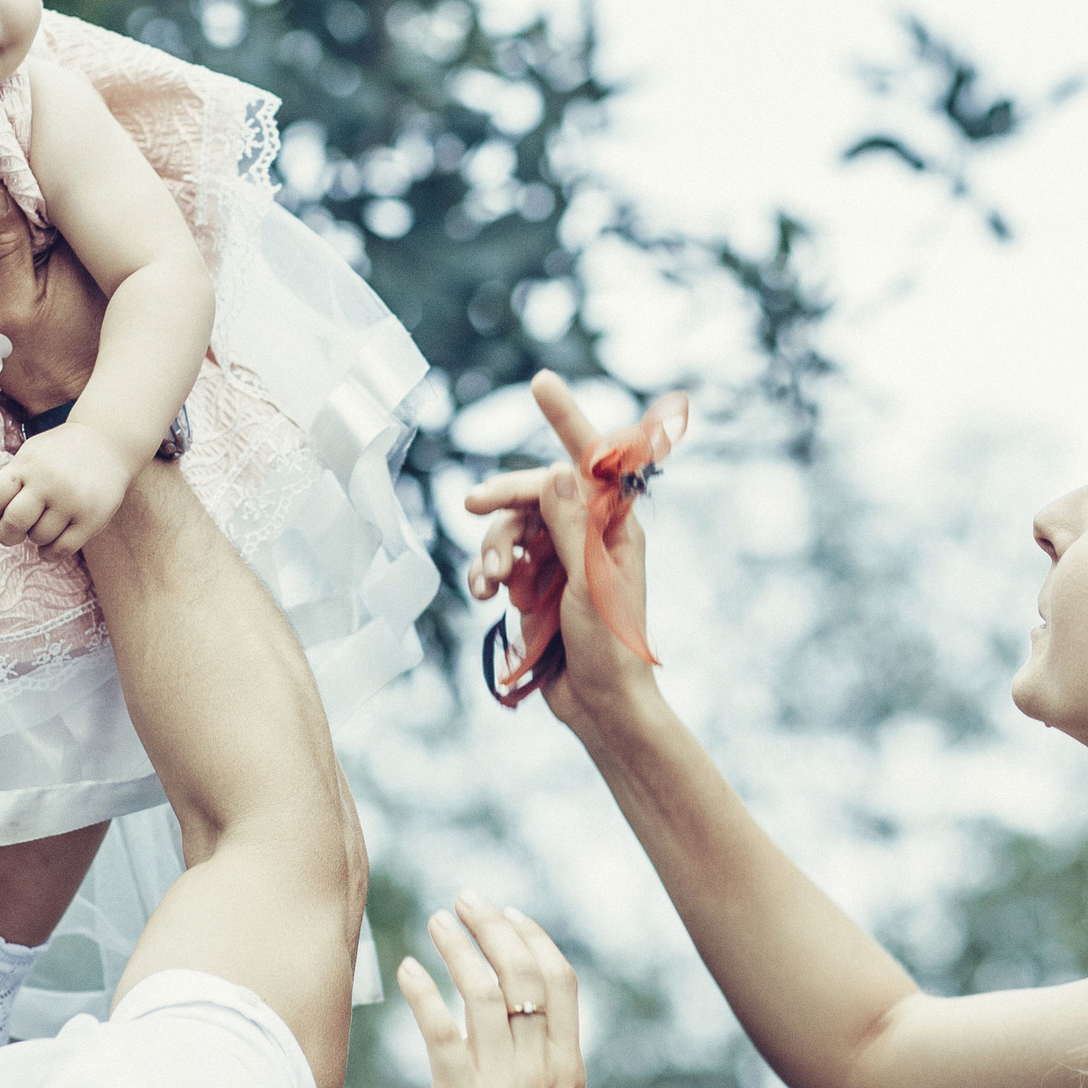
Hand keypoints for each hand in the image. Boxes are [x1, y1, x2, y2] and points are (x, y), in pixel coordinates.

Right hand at [0, 174, 107, 411]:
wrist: (84, 412)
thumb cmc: (45, 367)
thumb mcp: (8, 311)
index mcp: (86, 247)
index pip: (51, 183)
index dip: (16, 160)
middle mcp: (107, 245)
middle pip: (63, 189)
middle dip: (29, 172)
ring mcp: (110, 256)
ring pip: (68, 207)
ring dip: (39, 195)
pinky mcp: (104, 269)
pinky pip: (72, 227)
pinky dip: (49, 218)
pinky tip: (21, 211)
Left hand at [0, 419, 130, 556]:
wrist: (108, 443)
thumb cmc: (61, 453)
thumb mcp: (32, 454)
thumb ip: (13, 480)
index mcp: (28, 463)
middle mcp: (49, 481)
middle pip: (14, 522)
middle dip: (7, 535)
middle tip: (10, 537)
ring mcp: (72, 500)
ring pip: (39, 537)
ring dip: (35, 539)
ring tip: (41, 530)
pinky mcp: (92, 518)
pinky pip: (62, 548)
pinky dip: (49, 554)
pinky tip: (48, 547)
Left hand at [395, 892, 595, 1087]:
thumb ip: (541, 1071)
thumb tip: (517, 1034)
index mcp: (567, 1065)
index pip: (559, 980)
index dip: (534, 937)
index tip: (510, 913)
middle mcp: (538, 1063)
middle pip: (521, 970)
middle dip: (493, 925)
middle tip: (467, 899)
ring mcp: (501, 1080)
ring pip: (482, 988)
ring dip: (456, 946)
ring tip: (435, 922)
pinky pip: (441, 1029)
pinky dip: (423, 991)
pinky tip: (408, 970)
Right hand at [463, 372, 661, 729]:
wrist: (600, 705)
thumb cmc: (611, 646)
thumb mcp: (590, 583)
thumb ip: (571, 527)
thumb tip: (560, 469)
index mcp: (615, 526)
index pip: (590, 460)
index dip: (565, 419)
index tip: (539, 382)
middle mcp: (588, 534)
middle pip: (538, 494)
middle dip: (505, 502)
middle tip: (472, 504)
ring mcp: (562, 560)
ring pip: (514, 529)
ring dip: (494, 548)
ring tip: (489, 581)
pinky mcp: (539, 586)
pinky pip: (505, 562)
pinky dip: (489, 572)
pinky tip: (483, 594)